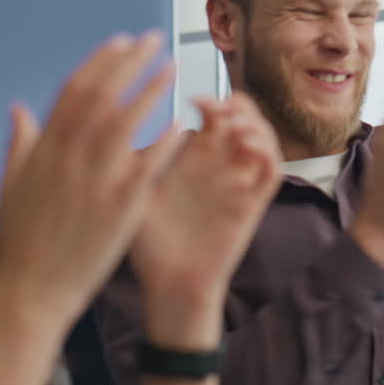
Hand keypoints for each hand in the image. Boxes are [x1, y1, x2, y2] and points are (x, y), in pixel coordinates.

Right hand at [0, 33, 181, 339]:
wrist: (33, 290)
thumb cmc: (21, 241)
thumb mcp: (10, 186)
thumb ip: (19, 143)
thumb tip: (18, 108)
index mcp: (45, 148)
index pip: (76, 89)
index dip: (101, 61)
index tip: (122, 42)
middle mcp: (70, 157)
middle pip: (105, 93)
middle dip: (131, 61)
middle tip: (155, 41)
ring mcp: (96, 180)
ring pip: (128, 120)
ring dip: (153, 89)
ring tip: (174, 70)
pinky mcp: (121, 206)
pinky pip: (149, 164)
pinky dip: (165, 140)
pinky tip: (182, 123)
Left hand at [129, 94, 281, 346]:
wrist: (169, 286)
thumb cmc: (147, 244)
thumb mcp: (134, 193)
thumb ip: (132, 159)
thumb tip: (112, 119)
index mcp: (191, 160)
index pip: (212, 114)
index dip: (209, 98)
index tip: (191, 98)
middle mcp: (218, 168)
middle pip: (243, 119)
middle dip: (236, 104)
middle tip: (219, 108)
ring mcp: (237, 185)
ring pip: (263, 139)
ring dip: (255, 123)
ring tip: (234, 125)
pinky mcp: (251, 205)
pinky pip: (271, 171)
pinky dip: (266, 151)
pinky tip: (245, 147)